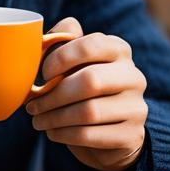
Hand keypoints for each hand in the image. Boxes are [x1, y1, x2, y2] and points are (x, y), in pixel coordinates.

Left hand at [25, 18, 147, 170]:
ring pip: (89, 111)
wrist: (109, 131)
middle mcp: (133, 76)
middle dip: (54, 95)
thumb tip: (49, 35)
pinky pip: (90, 135)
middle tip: (32, 104)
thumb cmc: (82, 87)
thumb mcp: (73, 61)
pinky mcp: (131, 135)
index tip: (43, 74)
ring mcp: (137, 107)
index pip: (90, 46)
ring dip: (55, 117)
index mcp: (118, 50)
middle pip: (90, 80)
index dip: (60, 58)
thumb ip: (62, 41)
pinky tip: (52, 132)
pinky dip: (64, 134)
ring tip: (37, 120)